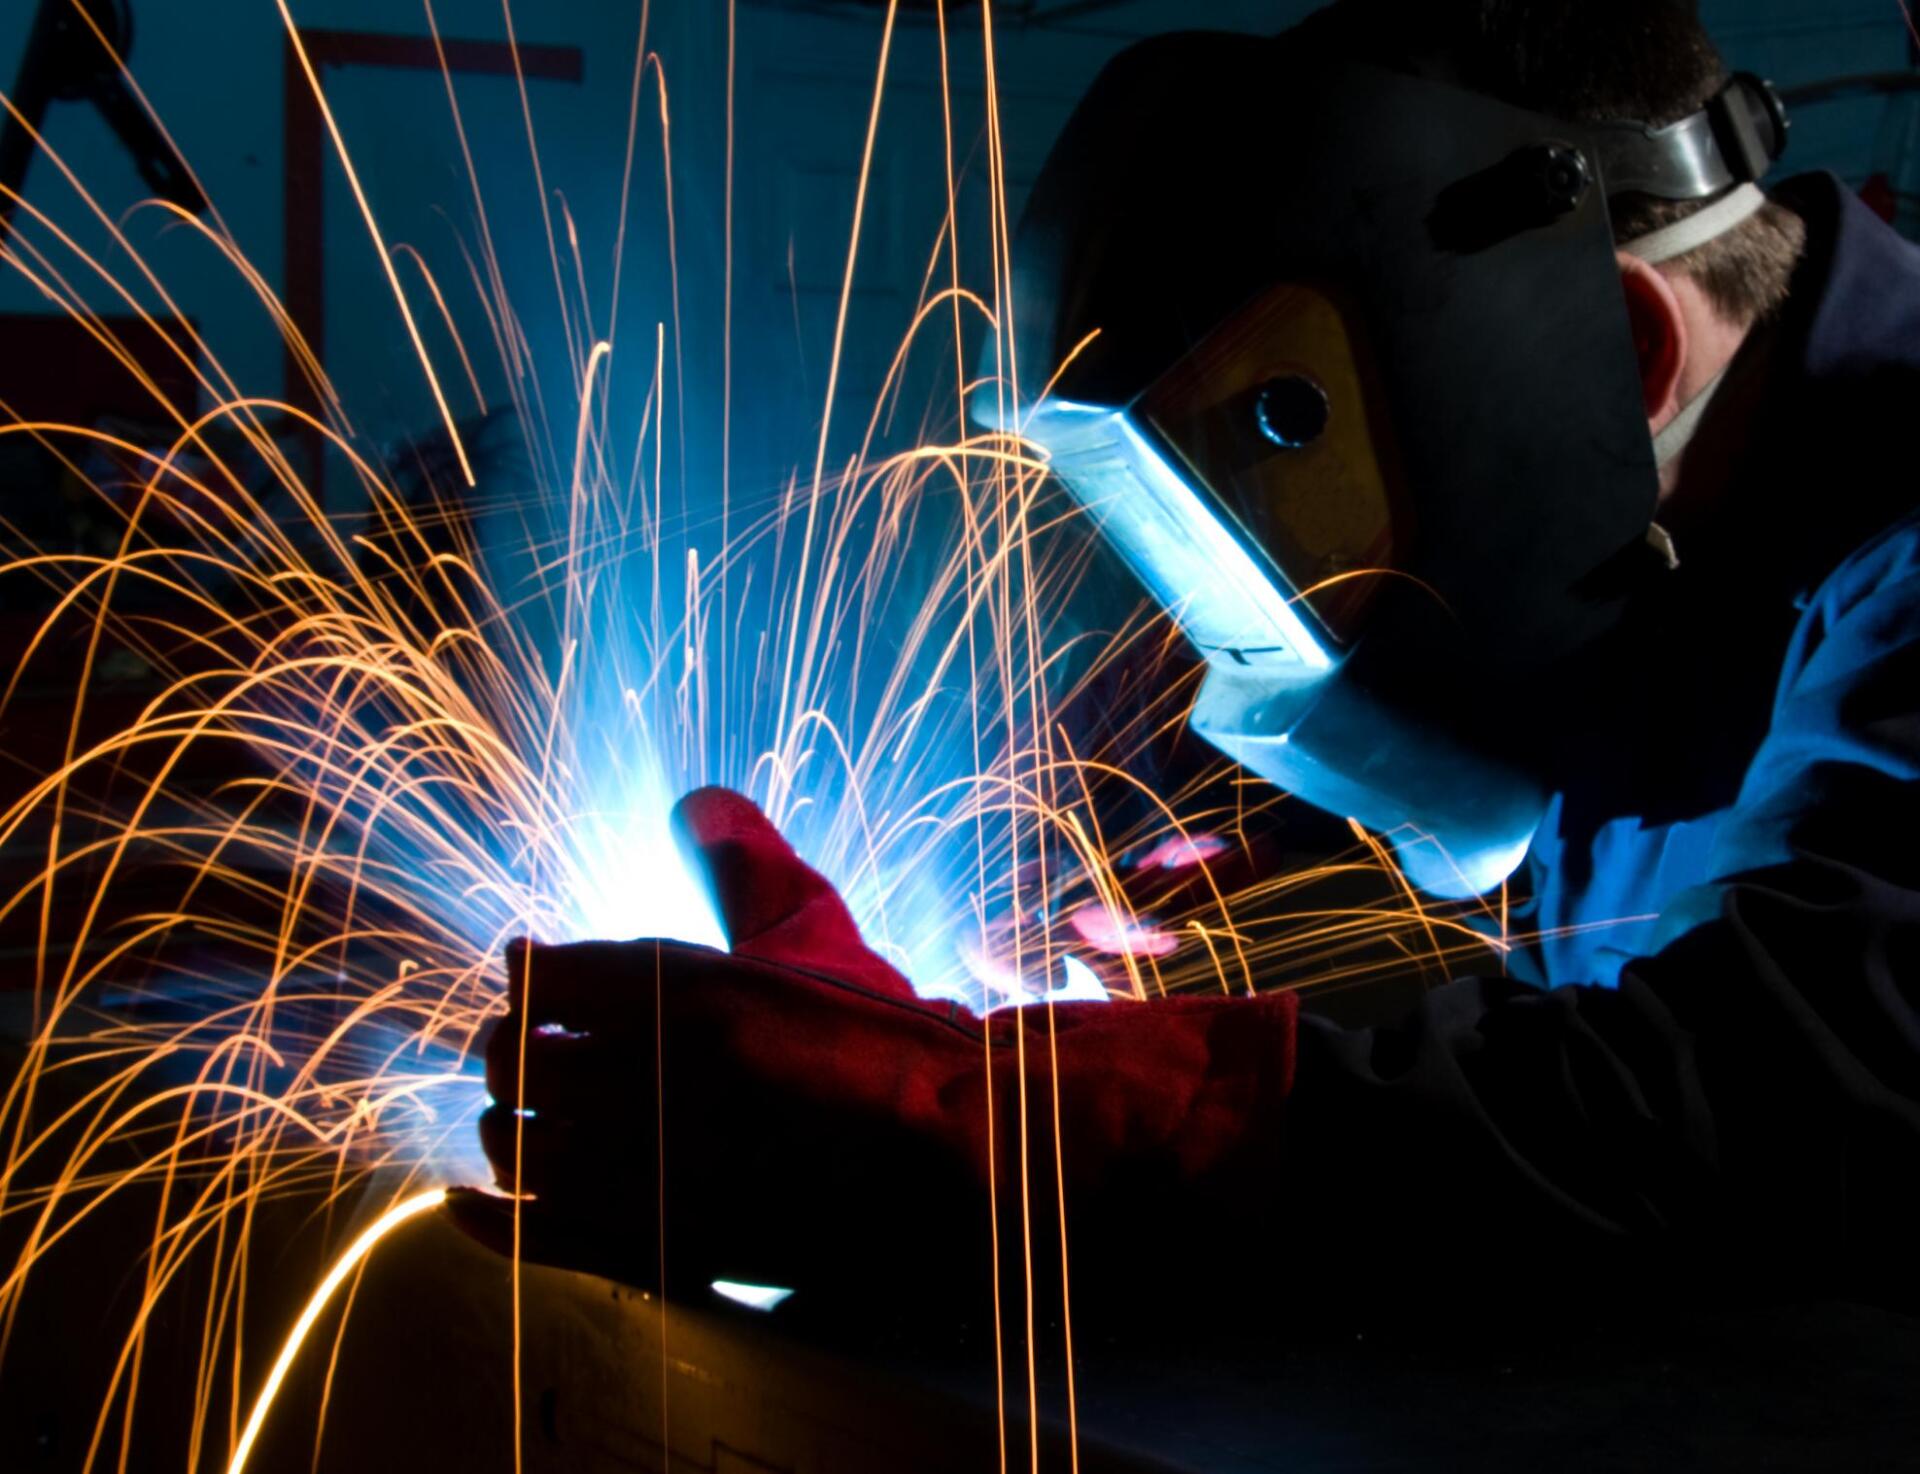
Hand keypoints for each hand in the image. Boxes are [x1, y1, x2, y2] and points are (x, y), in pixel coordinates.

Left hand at [447, 788, 1299, 1310]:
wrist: (964, 1161)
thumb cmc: (890, 1040)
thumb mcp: (818, 934)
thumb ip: (746, 865)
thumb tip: (700, 797)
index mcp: (686, 987)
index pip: (542, 974)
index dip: (527, 976)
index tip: (527, 976)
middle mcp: (658, 1077)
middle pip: (512, 1060)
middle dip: (507, 1051)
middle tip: (516, 1050)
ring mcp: (658, 1170)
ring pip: (518, 1145)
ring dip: (507, 1126)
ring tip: (519, 1118)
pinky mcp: (665, 1250)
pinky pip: (534, 1237)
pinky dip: (485, 1220)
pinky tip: (461, 1205)